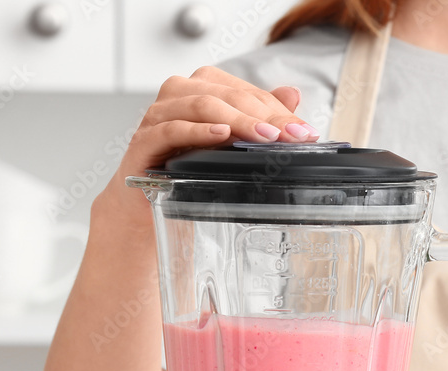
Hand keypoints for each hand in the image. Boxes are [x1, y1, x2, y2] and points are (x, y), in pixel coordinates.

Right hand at [96, 66, 317, 224]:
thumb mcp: (228, 146)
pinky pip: (173, 129)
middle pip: (228, 95)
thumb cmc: (185, 171)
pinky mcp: (144, 140)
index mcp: (200, 87)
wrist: (143, 206)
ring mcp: (157, 115)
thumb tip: (292, 93)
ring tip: (265, 137)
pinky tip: (221, 135)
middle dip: (265, 116)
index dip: (278, 111)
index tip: (305, 132)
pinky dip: (199, 131)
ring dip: (238, 121)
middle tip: (292, 137)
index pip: (246, 91)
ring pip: (202, 105)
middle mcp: (178, 94)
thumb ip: (258, 116)